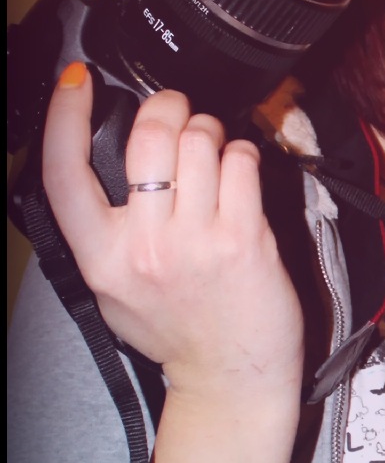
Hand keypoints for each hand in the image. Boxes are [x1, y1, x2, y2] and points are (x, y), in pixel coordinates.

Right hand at [42, 65, 304, 409]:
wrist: (230, 381)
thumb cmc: (177, 333)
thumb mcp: (113, 290)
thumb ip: (105, 232)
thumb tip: (106, 162)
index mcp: (101, 258)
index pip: (63, 171)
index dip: (63, 115)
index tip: (74, 81)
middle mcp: (144, 247)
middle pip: (146, 135)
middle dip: (167, 106)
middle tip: (178, 114)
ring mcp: (196, 242)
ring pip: (199, 139)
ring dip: (210, 131)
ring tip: (214, 154)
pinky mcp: (244, 239)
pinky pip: (241, 161)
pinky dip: (243, 155)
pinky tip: (239, 175)